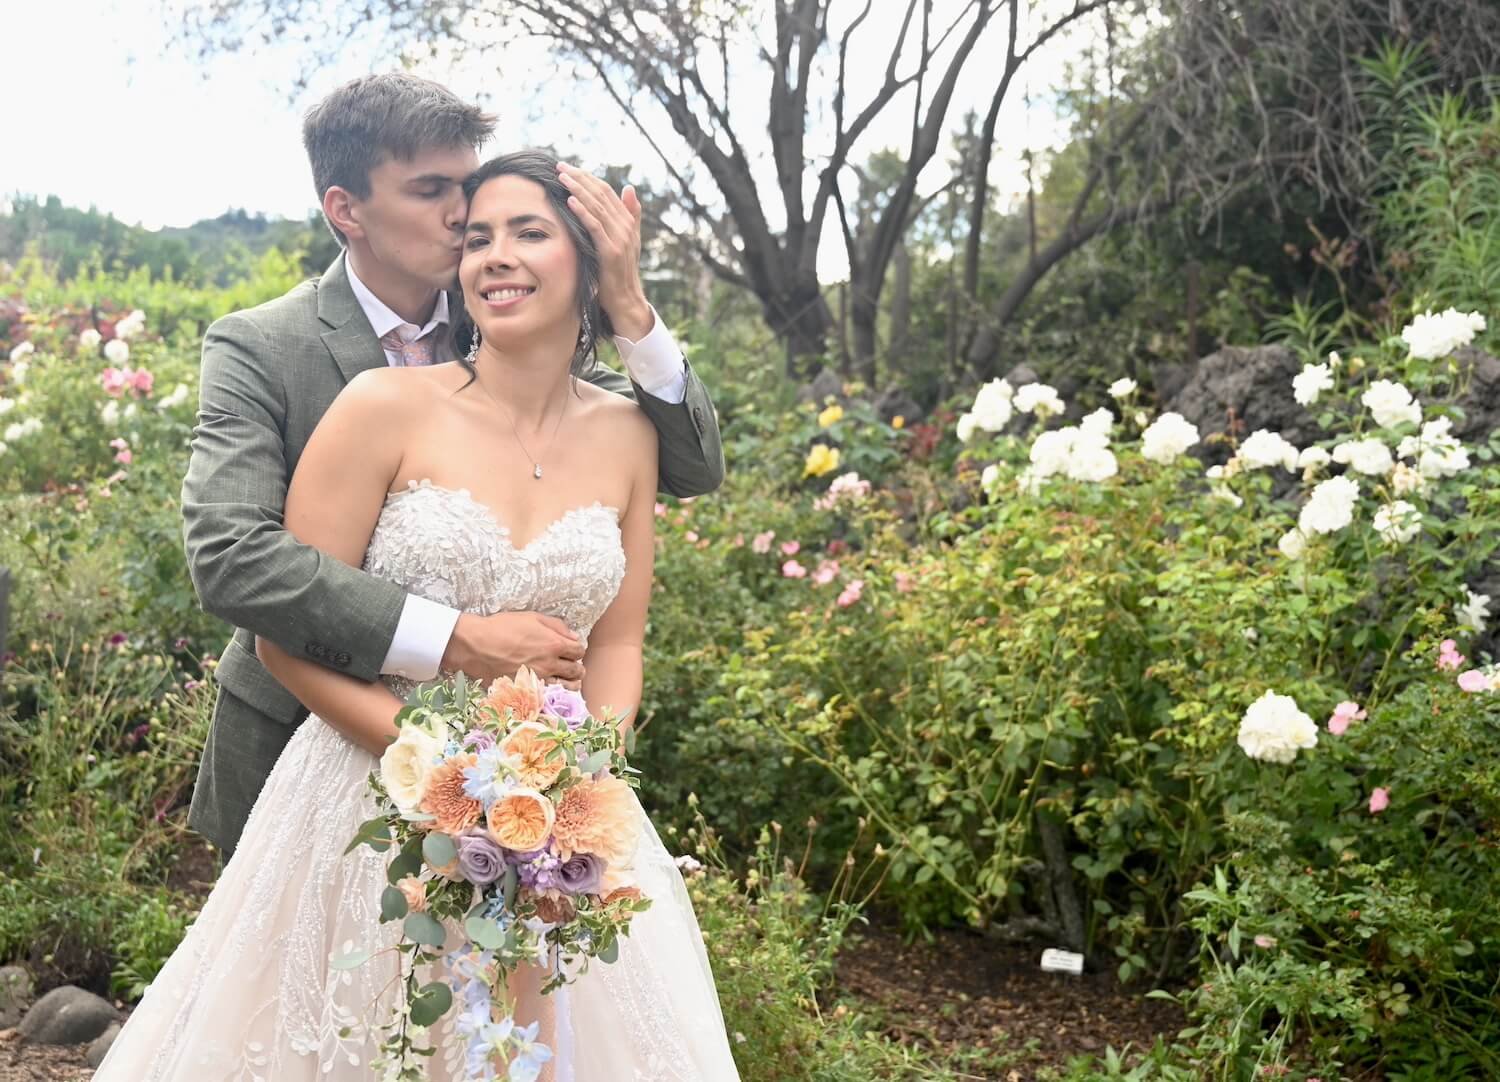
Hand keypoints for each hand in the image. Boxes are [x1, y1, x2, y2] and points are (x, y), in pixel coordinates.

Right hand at [442, 611, 585, 686]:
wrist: (477, 645)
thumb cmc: (502, 627)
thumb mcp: (533, 617)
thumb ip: (557, 626)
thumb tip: (574, 637)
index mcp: (554, 644)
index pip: (579, 651)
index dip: (577, 649)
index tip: (572, 649)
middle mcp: (550, 664)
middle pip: (576, 671)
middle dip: (577, 666)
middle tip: (571, 664)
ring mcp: (539, 679)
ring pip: (567, 687)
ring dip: (570, 682)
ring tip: (566, 678)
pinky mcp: (527, 689)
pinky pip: (549, 695)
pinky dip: (554, 691)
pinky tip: (550, 686)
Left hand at [556, 162, 652, 340]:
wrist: (625, 300)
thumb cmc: (618, 273)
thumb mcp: (625, 242)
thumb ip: (629, 215)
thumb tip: (629, 188)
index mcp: (627, 222)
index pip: (606, 191)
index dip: (587, 177)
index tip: (569, 168)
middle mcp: (626, 227)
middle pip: (601, 194)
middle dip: (579, 178)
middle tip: (559, 166)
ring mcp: (620, 239)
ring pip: (597, 207)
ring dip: (578, 190)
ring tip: (561, 177)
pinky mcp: (611, 252)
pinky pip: (596, 226)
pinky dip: (583, 212)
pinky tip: (570, 200)